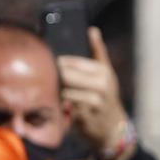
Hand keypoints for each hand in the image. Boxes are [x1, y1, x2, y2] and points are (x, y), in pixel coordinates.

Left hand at [57, 28, 134, 159]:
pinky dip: (58, 106)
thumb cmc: (106, 97)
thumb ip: (98, 52)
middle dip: (54, 78)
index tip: (49, 66)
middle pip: (65, 76)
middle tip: (45, 78)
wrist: (114, 129)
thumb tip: (92, 30)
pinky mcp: (84, 118)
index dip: (58, 64)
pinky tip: (57, 106)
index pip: (72, 62)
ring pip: (63, 92)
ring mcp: (93, 103)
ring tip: (51, 92)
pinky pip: (64, 108)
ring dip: (54, 92)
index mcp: (103, 72)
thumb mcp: (106, 74)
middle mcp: (101, 86)